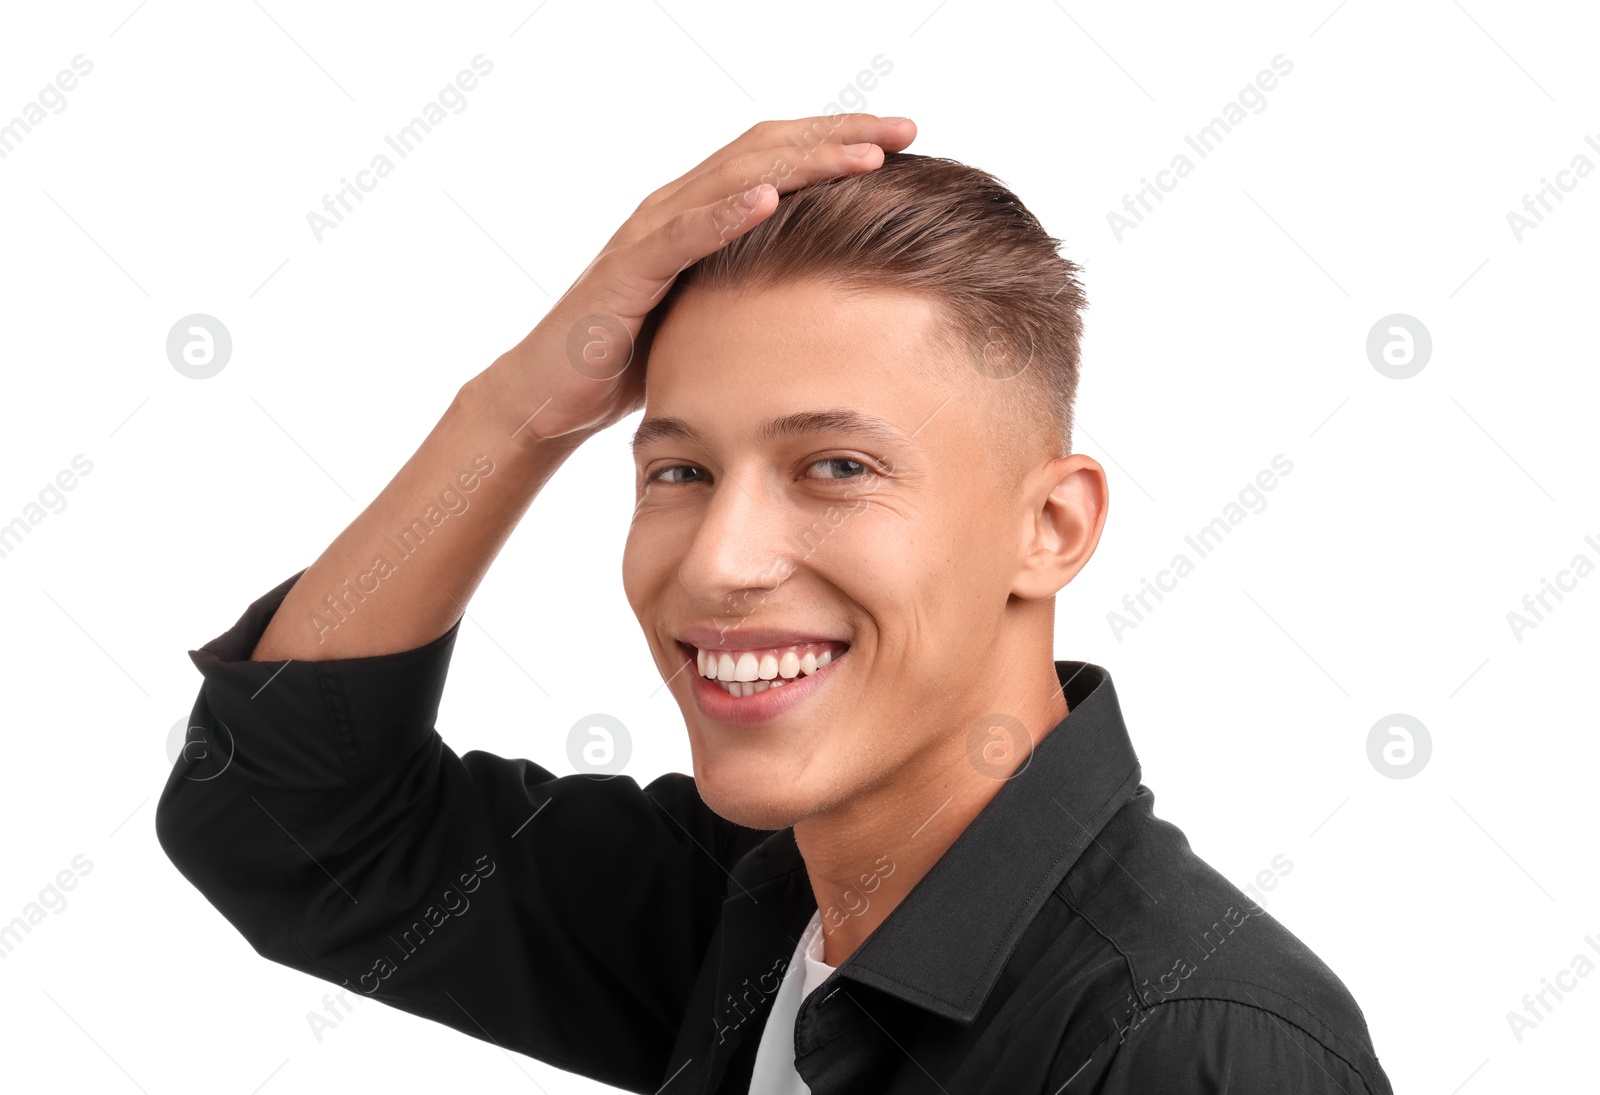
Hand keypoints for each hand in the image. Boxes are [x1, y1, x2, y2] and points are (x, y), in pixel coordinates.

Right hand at [489, 114, 916, 441]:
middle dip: (840, 136)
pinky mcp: (628, 272)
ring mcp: (650, 234)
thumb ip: (757, 288)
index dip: (840, 140)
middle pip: (767, 150)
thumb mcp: (714, 314)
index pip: (780, 157)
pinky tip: (767, 199)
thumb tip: (828, 294)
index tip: (905, 138)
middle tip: (906, 129)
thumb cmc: (635, 356)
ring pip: (733, 179)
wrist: (555, 394)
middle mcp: (677, 206)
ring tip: (862, 155)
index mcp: (702, 212)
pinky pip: (681, 236)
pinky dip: (725, 213)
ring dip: (803, 163)